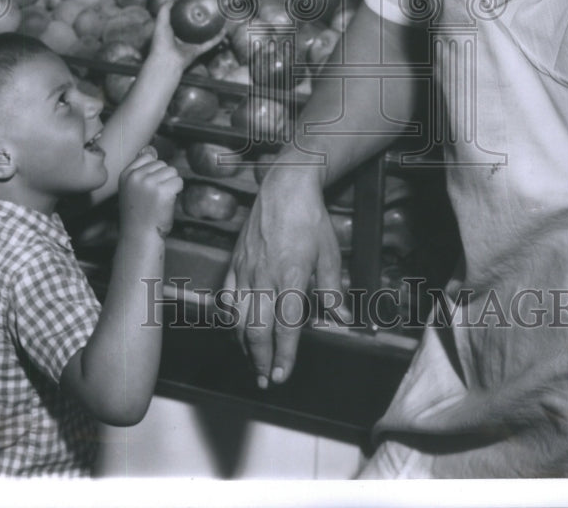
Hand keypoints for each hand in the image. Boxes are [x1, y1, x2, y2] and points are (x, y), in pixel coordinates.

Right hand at [118, 146, 182, 238]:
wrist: (139, 236)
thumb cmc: (137, 213)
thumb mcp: (131, 188)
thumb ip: (140, 170)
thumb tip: (151, 149)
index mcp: (126, 174)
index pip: (147, 156)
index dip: (153, 171)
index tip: (149, 187)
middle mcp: (136, 176)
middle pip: (162, 163)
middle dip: (163, 178)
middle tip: (155, 197)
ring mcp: (149, 183)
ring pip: (172, 171)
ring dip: (171, 184)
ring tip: (161, 199)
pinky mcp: (163, 191)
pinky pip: (179, 181)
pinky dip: (178, 190)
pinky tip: (168, 201)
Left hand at [148, 1, 223, 70]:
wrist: (167, 60)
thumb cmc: (161, 41)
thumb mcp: (161, 21)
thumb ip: (165, 8)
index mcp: (172, 30)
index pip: (181, 17)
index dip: (187, 9)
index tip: (194, 0)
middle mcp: (182, 37)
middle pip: (194, 25)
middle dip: (201, 18)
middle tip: (209, 8)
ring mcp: (190, 44)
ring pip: (204, 34)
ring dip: (212, 27)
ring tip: (219, 18)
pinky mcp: (198, 51)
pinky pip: (210, 43)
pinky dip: (217, 38)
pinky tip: (224, 30)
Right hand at [223, 166, 341, 388]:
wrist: (285, 188)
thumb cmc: (310, 219)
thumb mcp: (329, 253)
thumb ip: (332, 289)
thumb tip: (341, 318)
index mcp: (291, 276)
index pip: (285, 326)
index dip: (284, 354)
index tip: (282, 375)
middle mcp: (264, 277)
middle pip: (257, 328)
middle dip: (260, 359)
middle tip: (265, 379)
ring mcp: (246, 269)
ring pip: (238, 316)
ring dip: (243, 343)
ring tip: (251, 361)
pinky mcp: (235, 260)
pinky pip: (226, 295)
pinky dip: (229, 315)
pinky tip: (234, 326)